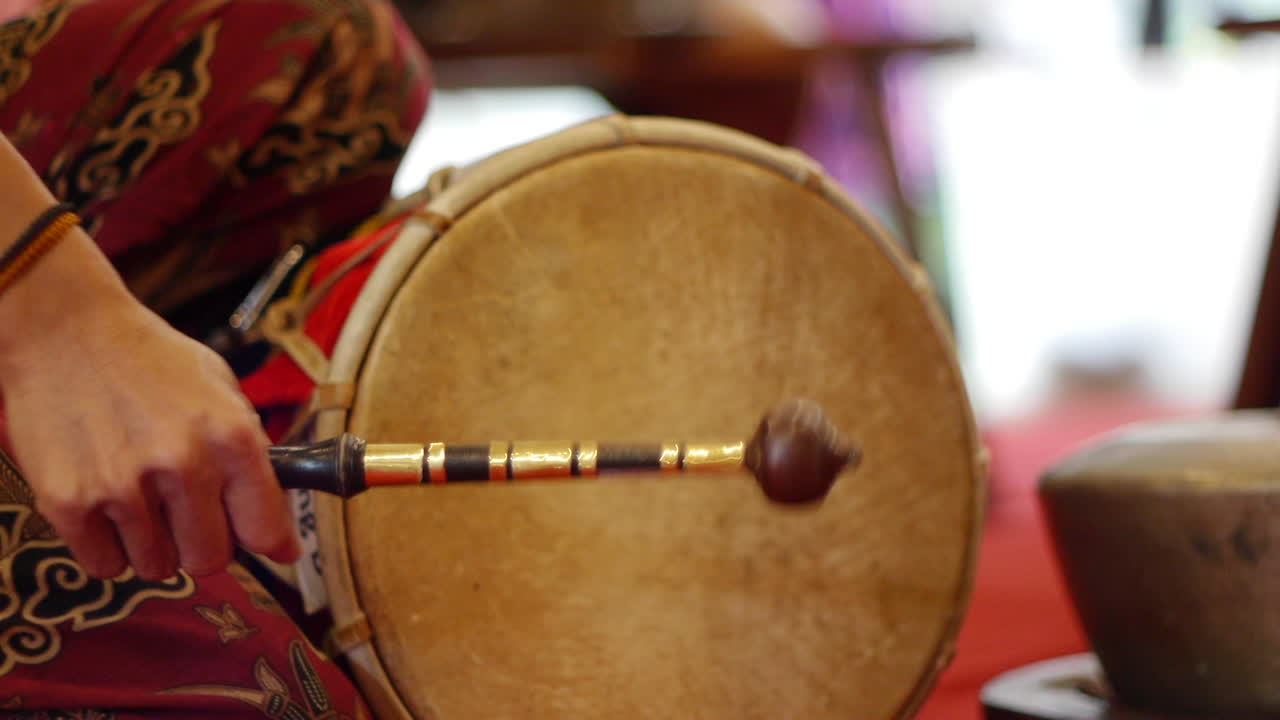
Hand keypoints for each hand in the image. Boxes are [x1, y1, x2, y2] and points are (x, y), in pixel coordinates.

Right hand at [0, 235, 299, 580]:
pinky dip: (108, 548)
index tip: (273, 550)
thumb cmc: (149, 360)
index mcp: (231, 436)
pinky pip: (104, 565)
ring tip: (143, 503)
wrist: (65, 330)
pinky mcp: (69, 501)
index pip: (265, 527)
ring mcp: (124, 486)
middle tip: (191, 520)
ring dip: (154, 546)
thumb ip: (249, 449)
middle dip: (205, 544)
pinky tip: (108, 510)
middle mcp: (183, 464)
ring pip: (156, 567)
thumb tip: (274, 518)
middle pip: (209, 559)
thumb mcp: (220, 388)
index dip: (270, 544)